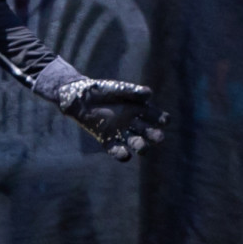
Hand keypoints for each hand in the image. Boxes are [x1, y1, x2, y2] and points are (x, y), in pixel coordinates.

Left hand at [53, 78, 169, 161]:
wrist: (79, 97)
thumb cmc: (101, 90)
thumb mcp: (117, 88)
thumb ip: (131, 91)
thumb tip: (149, 94)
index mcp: (139, 108)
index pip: (156, 116)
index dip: (162, 119)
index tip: (163, 120)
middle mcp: (132, 122)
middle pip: (148, 132)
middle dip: (155, 136)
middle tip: (159, 138)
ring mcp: (120, 131)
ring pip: (135, 142)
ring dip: (141, 146)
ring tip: (142, 148)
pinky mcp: (106, 139)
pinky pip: (115, 149)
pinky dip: (121, 154)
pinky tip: (125, 155)